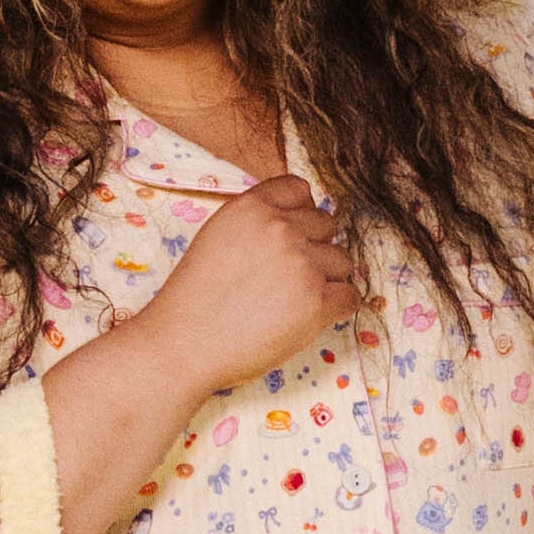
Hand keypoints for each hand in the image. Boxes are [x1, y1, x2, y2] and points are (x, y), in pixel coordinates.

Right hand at [134, 174, 360, 410]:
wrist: (183, 345)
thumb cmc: (193, 299)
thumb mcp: (217, 237)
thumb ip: (255, 224)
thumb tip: (297, 224)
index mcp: (251, 208)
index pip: (299, 189)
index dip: (300, 213)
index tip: (293, 235)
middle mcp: (280, 229)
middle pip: (326, 225)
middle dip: (313, 248)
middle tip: (288, 278)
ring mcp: (302, 264)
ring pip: (342, 261)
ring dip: (327, 279)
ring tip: (295, 301)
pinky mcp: (318, 302)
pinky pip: (350, 296)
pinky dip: (337, 307)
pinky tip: (310, 316)